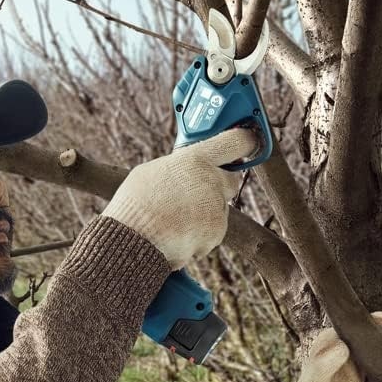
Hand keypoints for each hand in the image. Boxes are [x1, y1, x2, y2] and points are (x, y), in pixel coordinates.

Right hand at [102, 128, 256, 268]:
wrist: (132, 242)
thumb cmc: (134, 205)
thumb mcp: (152, 171)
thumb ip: (177, 167)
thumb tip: (186, 169)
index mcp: (195, 160)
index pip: (234, 142)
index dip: (245, 141)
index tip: (249, 140)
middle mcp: (211, 182)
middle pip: (231, 181)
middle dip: (218, 187)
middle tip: (197, 193)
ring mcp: (216, 210)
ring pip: (218, 210)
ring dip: (204, 216)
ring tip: (173, 220)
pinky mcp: (216, 235)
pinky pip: (212, 233)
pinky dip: (199, 236)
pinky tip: (177, 234)